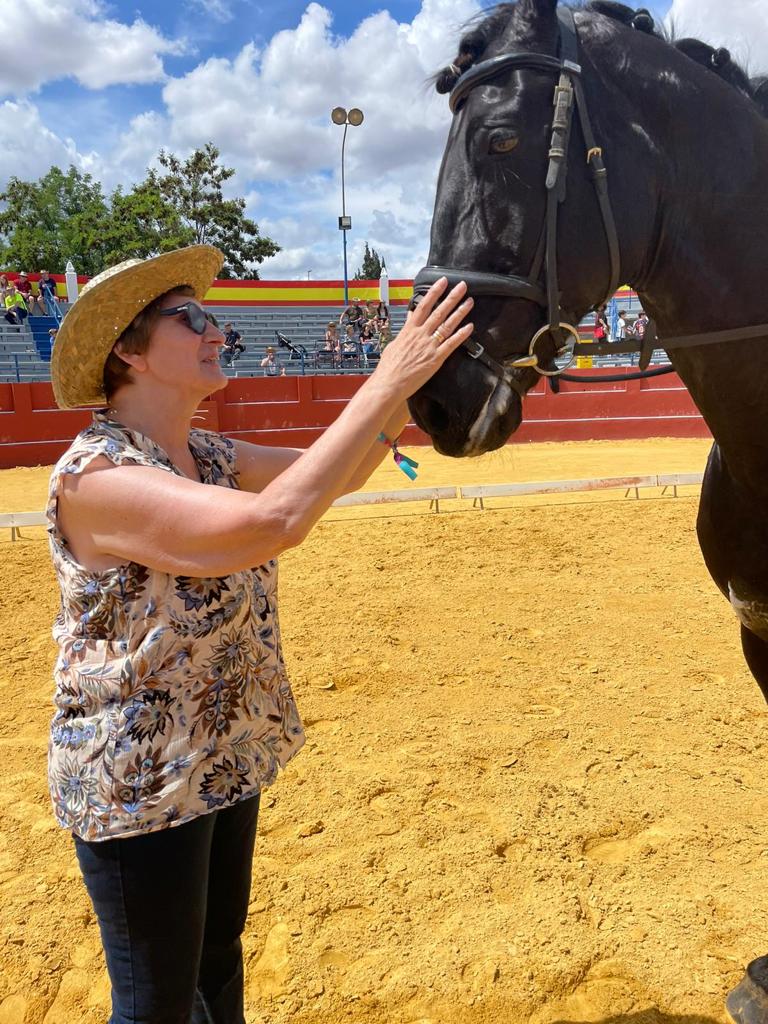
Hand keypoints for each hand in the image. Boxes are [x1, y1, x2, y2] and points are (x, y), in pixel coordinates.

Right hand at [373, 278, 472, 398]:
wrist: (389, 383)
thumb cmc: (389, 366)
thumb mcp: (395, 342)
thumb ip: (406, 328)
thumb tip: (411, 316)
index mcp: (409, 330)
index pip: (423, 306)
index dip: (434, 292)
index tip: (442, 282)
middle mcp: (420, 335)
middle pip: (438, 312)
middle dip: (451, 297)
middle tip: (462, 286)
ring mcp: (429, 346)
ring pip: (447, 325)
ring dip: (460, 312)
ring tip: (469, 301)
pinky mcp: (436, 359)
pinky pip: (451, 344)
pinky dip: (461, 335)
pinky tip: (470, 326)